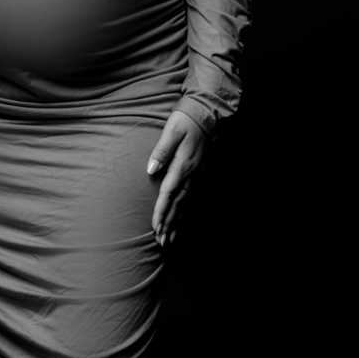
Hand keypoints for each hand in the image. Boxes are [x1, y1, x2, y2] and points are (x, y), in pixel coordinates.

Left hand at [147, 110, 207, 247]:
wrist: (207, 114)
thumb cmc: (186, 120)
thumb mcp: (171, 131)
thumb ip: (161, 151)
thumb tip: (151, 169)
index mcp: (183, 166)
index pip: (169, 194)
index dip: (161, 212)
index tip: (155, 228)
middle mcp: (192, 175)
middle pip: (178, 205)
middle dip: (169, 225)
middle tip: (161, 243)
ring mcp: (198, 176)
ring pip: (185, 205)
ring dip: (177, 223)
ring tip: (169, 240)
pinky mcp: (200, 174)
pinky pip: (191, 198)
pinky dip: (185, 213)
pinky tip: (181, 221)